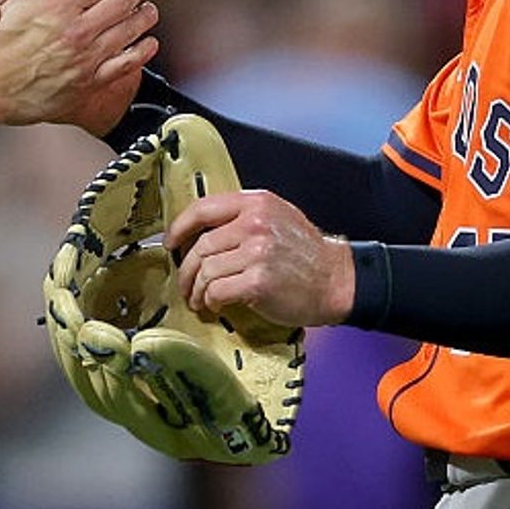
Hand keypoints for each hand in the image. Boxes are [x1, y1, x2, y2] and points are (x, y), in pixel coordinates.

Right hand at [0, 0, 157, 127]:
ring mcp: (85, 59)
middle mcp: (76, 30)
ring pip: (130, 31)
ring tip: (149, 10)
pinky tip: (149, 42)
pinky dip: (142, 50)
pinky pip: (126, 64)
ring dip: (144, 16)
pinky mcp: (88, 83)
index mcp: (59, 5)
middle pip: (123, 1)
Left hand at [167, 191, 355, 327]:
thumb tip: (203, 231)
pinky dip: (211, 300)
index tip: (171, 242)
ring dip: (197, 290)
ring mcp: (257, 252)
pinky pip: (217, 291)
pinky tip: (216, 304)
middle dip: (186, 269)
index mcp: (256, 203)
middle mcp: (255, 224)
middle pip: (201, 245)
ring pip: (206, 270)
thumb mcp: (278, 218)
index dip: (180, 227)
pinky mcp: (258, 281)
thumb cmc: (307, 253)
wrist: (337, 280)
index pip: (203, 208)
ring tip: (199, 299)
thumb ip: (243, 217)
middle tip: (185, 284)